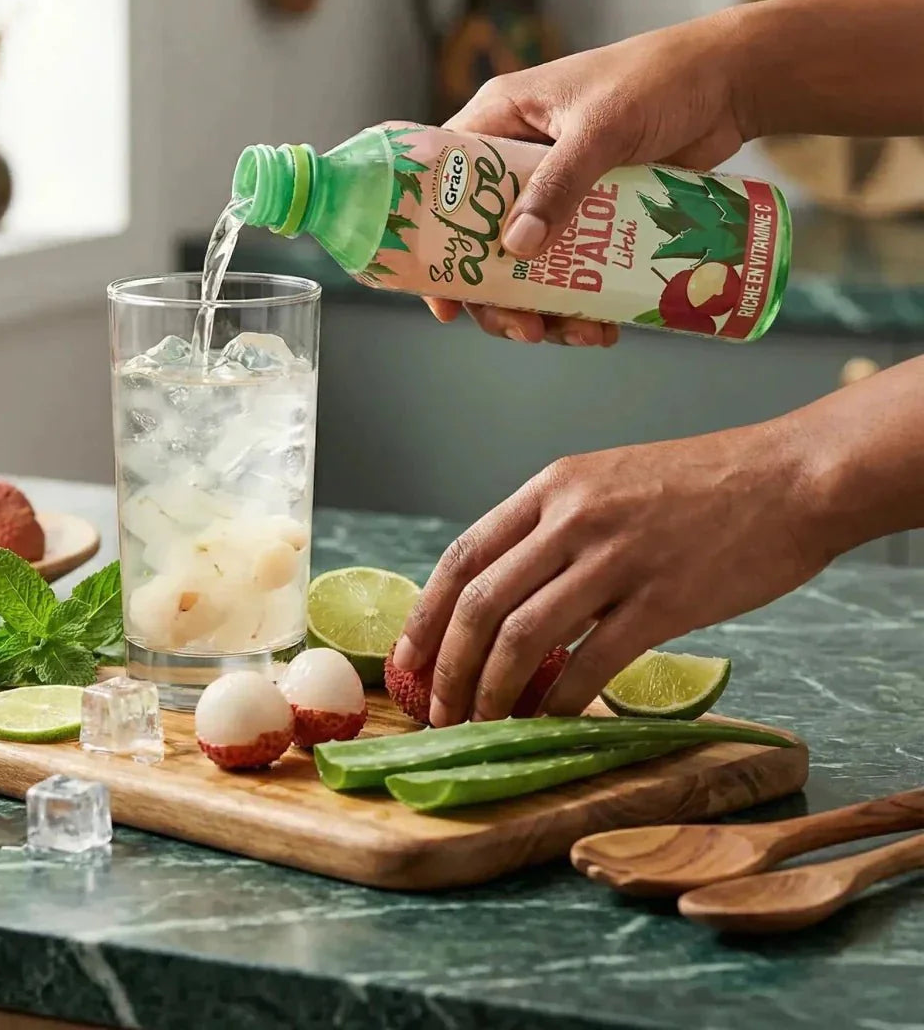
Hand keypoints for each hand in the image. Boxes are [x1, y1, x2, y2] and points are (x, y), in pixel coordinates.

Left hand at [393, 417, 830, 725]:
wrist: (791, 476)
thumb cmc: (700, 483)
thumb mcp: (607, 481)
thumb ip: (553, 528)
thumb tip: (503, 594)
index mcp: (551, 486)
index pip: (462, 556)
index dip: (425, 614)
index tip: (408, 659)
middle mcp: (572, 518)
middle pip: (480, 603)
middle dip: (448, 667)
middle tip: (439, 710)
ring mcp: (616, 559)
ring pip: (523, 638)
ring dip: (493, 692)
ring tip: (483, 722)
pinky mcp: (663, 601)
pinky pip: (591, 663)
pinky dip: (560, 701)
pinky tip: (550, 721)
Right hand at [429, 6, 750, 345]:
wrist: (730, 81)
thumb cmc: (660, 79)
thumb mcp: (602, 127)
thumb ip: (559, 184)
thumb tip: (517, 248)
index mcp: (500, 121)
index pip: (442, 186)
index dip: (434, 245)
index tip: (445, 303)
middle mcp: (519, 160)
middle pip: (483, 242)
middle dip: (500, 297)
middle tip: (524, 330)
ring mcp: (557, 191)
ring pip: (529, 265)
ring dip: (545, 308)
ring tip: (577, 333)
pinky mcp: (594, 214)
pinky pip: (573, 268)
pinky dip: (582, 300)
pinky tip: (603, 324)